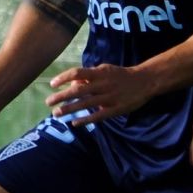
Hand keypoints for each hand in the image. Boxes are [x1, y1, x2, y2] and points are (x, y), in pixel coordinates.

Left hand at [44, 63, 160, 126]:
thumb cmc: (120, 75)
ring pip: (85, 104)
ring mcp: (109, 97)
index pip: (77, 73)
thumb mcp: (105, 70)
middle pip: (78, 90)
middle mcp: (102, 84)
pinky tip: (75, 122)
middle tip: (48, 102)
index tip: (52, 84)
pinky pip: (98, 116)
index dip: (63, 78)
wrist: (144, 81)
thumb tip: (73, 82)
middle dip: (61, 96)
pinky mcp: (115, 109)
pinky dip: (85, 120)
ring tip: (56, 113)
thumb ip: (90, 75)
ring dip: (69, 109)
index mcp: (99, 73)